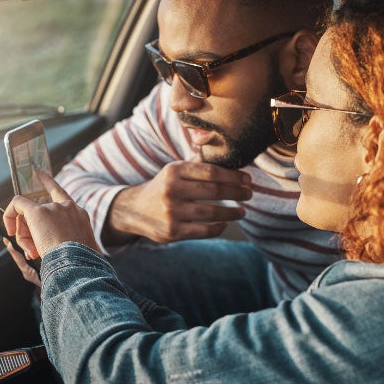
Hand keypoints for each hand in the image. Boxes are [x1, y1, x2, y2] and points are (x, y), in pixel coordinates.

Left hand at [3, 169, 99, 283]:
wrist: (76, 264)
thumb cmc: (79, 263)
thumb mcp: (83, 251)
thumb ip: (71, 242)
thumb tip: (51, 246)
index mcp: (80, 215)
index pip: (62, 195)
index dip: (49, 183)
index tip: (39, 173)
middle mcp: (68, 207)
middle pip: (42, 210)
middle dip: (33, 230)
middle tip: (34, 249)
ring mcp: (53, 208)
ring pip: (29, 214)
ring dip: (26, 235)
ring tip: (33, 252)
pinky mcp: (38, 212)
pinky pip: (17, 204)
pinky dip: (10, 215)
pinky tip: (11, 230)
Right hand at [103, 161, 250, 243]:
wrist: (133, 210)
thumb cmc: (163, 187)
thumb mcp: (174, 170)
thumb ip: (197, 163)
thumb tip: (226, 152)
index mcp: (174, 171)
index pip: (211, 172)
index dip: (233, 176)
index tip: (247, 179)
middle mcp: (172, 190)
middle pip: (214, 191)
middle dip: (236, 192)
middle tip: (249, 194)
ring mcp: (171, 212)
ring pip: (211, 213)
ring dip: (231, 212)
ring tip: (242, 211)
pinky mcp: (172, 232)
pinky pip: (203, 231)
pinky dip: (218, 228)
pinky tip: (224, 223)